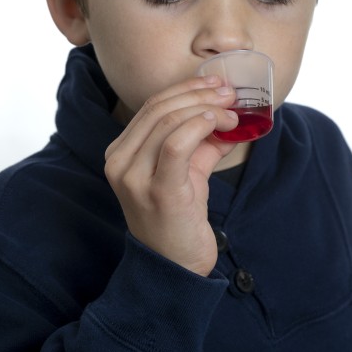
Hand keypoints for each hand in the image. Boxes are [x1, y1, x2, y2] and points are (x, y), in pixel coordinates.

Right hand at [104, 76, 237, 275]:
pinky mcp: (157, 191)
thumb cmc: (178, 217)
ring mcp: (134, 177)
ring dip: (206, 108)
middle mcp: (119, 161)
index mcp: (121, 152)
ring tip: (233, 111)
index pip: (152, 105)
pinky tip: (219, 124)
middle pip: (160, 108)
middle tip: (230, 93)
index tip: (216, 83)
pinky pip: (176, 145)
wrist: (174, 267)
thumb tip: (230, 113)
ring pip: (169, 121)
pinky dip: (199, 126)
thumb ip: (203, 141)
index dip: (187, 88)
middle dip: (200, 93)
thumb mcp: (188, 171)